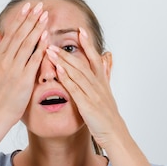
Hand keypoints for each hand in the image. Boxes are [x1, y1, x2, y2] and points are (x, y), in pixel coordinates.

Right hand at [0, 2, 48, 124]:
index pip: (10, 34)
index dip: (20, 19)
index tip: (27, 7)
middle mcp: (5, 61)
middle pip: (19, 35)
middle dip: (30, 18)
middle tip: (39, 5)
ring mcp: (14, 69)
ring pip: (27, 44)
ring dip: (36, 28)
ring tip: (45, 15)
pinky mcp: (23, 79)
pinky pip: (34, 60)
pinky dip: (41, 47)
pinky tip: (47, 37)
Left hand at [45, 28, 125, 147]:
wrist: (115, 134)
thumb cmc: (108, 115)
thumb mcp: (108, 91)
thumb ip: (106, 72)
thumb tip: (108, 55)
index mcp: (102, 82)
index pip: (94, 58)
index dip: (87, 44)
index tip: (80, 30)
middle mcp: (98, 85)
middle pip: (82, 63)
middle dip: (67, 51)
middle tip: (53, 40)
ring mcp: (93, 95)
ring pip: (77, 73)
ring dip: (63, 61)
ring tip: (50, 51)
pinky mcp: (87, 105)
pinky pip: (75, 89)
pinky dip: (67, 78)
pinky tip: (58, 70)